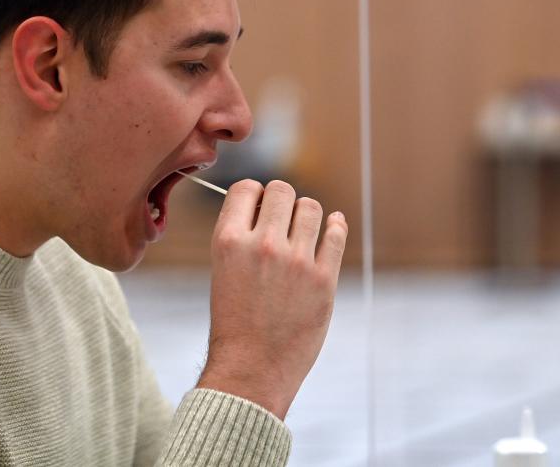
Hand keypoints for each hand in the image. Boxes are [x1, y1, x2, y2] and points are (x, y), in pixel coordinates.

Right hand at [196, 179, 347, 418]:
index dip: (255, 194)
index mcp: (229, 241)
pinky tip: (331, 227)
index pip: (246, 188)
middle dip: (282, 201)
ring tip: (302, 233)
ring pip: (311, 207)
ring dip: (307, 214)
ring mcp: (296, 261)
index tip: (260, 208)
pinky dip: (335, 226)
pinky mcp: (324, 279)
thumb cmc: (234, 323)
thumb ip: (243, 237)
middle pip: (282, 191)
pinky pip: (336, 234)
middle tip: (282, 221)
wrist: (251, 371)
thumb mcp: (223, 271)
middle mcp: (263, 245)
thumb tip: (266, 206)